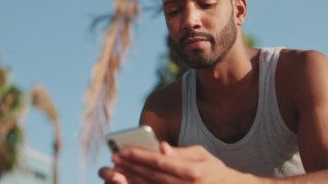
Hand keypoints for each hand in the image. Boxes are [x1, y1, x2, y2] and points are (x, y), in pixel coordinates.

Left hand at [100, 142, 246, 183]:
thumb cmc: (213, 170)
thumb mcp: (201, 154)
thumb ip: (180, 152)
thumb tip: (161, 147)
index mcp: (192, 171)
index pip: (159, 162)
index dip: (139, 156)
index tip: (122, 151)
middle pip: (151, 176)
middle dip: (130, 167)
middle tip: (114, 159)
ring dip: (131, 179)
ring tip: (117, 170)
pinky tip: (130, 182)